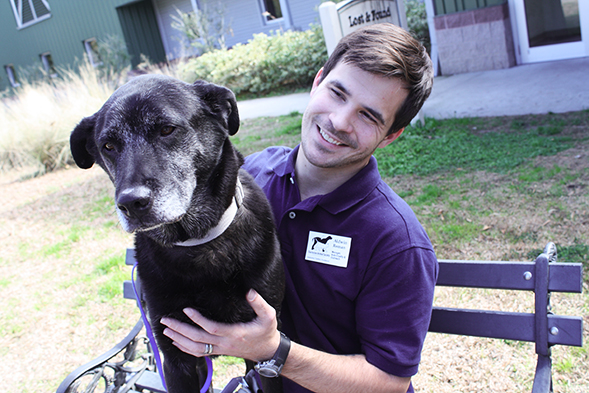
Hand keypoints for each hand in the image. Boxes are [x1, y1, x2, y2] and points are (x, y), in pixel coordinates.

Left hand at [160, 289, 280, 361]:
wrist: (268, 350)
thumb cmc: (267, 331)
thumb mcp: (269, 315)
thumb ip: (259, 303)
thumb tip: (249, 292)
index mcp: (234, 333)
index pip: (211, 328)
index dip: (197, 320)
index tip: (186, 310)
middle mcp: (225, 343)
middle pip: (197, 339)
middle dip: (179, 330)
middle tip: (165, 321)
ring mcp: (221, 349)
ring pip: (195, 348)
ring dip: (179, 340)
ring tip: (166, 331)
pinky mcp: (219, 351)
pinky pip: (199, 353)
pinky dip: (185, 349)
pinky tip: (177, 343)